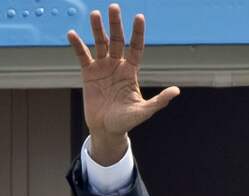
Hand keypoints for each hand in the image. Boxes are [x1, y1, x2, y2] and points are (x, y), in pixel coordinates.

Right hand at [67, 4, 179, 164]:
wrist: (106, 130)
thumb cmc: (126, 121)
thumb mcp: (143, 111)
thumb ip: (159, 101)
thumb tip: (176, 91)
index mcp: (131, 71)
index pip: (136, 47)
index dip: (137, 33)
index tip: (139, 17)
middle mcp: (117, 65)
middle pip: (117, 40)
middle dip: (116, 24)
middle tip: (114, 7)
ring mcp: (102, 67)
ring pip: (100, 44)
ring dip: (98, 29)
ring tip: (95, 15)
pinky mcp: (88, 73)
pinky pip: (82, 56)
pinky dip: (77, 45)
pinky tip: (72, 34)